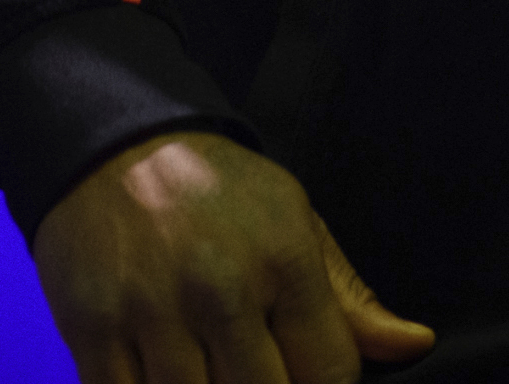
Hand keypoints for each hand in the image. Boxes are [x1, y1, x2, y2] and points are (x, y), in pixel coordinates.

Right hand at [33, 130, 434, 382]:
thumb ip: (351, 300)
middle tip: (260, 366)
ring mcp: (153, 312)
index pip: (332, 374)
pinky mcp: (93, 330)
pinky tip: (165, 373)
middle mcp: (221, 287)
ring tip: (213, 365)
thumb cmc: (218, 194)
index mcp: (283, 259)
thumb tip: (414, 346)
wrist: (114, 148)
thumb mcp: (296, 223)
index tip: (308, 374)